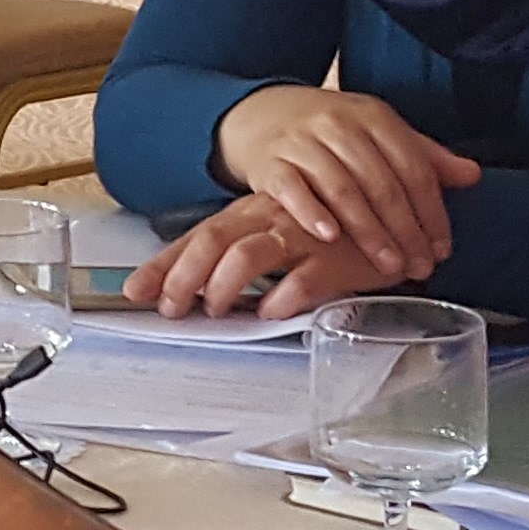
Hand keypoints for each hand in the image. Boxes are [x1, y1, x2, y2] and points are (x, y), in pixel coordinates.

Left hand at [127, 192, 404, 319]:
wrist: (394, 219)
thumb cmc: (327, 233)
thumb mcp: (276, 239)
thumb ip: (237, 260)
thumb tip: (194, 292)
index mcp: (250, 216)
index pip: (196, 238)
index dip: (163, 264)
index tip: (134, 291)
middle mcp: (268, 220)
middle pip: (213, 241)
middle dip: (183, 277)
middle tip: (170, 309)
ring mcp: (301, 236)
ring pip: (249, 254)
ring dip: (225, 285)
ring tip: (217, 311)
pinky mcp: (336, 257)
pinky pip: (305, 276)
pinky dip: (284, 295)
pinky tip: (272, 312)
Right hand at [201, 85, 483, 285]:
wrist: (262, 112)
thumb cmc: (331, 131)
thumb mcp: (379, 133)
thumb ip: (423, 156)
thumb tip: (472, 175)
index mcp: (375, 117)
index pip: (413, 168)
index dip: (431, 211)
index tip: (441, 248)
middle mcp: (340, 125)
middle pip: (381, 182)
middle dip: (405, 230)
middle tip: (419, 267)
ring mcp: (303, 142)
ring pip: (342, 189)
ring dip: (369, 231)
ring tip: (387, 265)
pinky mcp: (270, 162)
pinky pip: (292, 189)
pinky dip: (311, 213)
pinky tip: (329, 237)